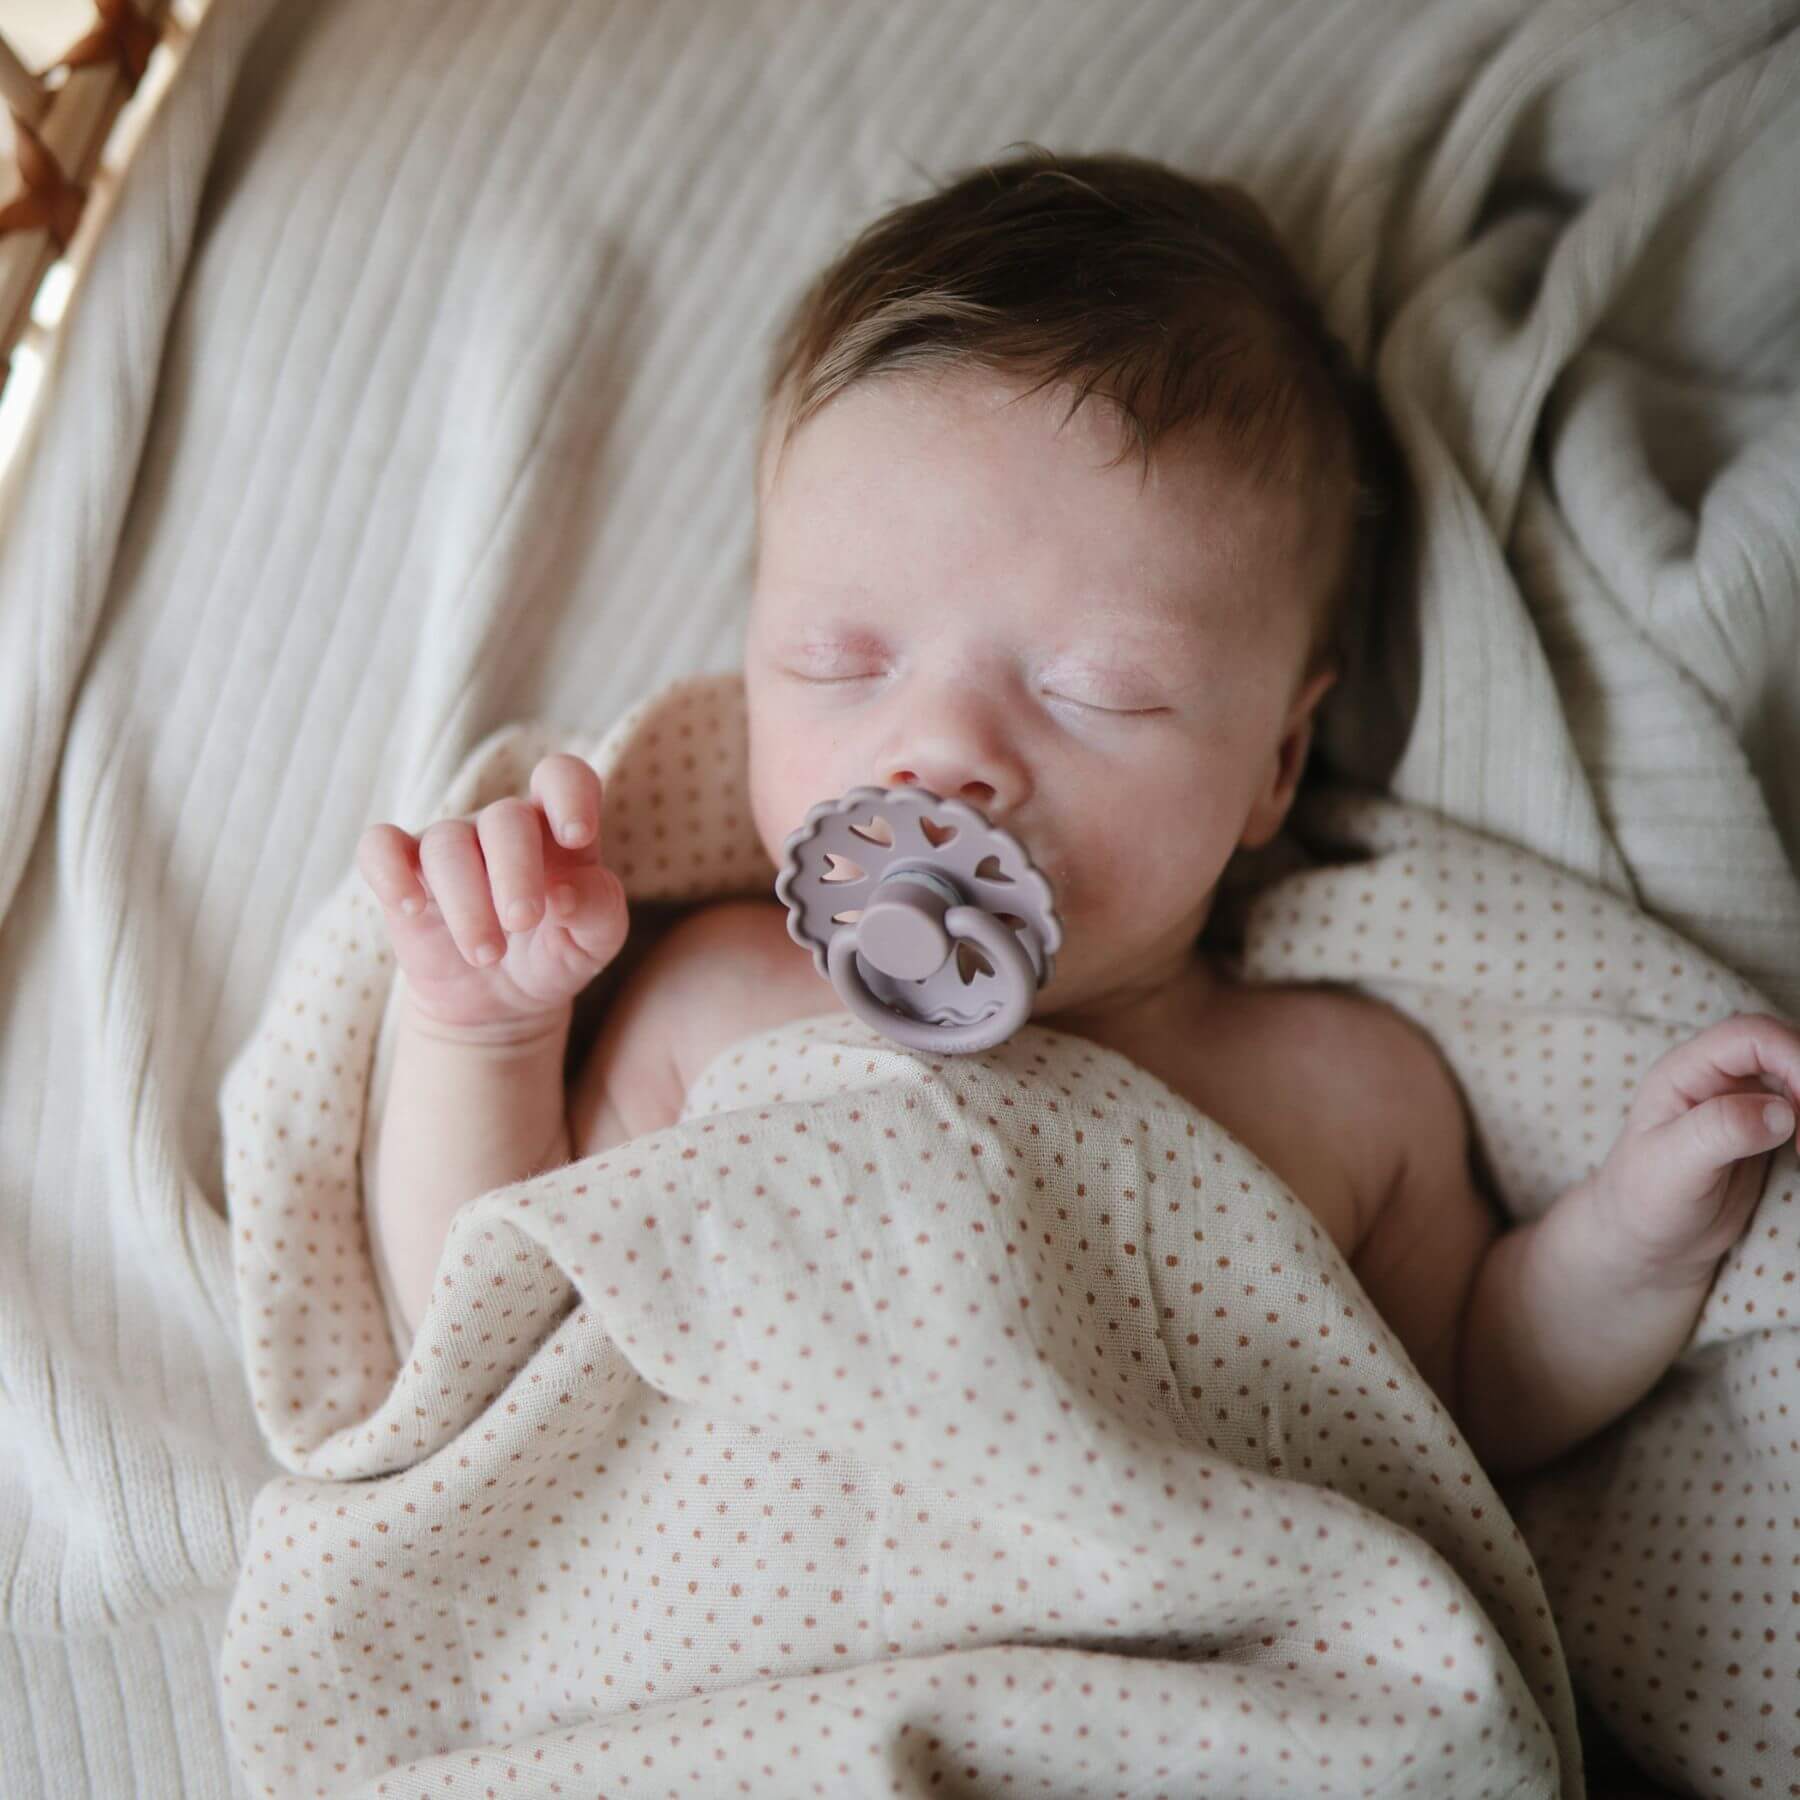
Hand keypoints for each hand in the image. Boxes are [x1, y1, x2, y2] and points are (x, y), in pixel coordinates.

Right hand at [356, 753, 628, 1033]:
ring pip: (447, 844)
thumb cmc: (555, 952)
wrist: (502, 1001)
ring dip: (466, 901)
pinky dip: (389, 871)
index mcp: (556, 830)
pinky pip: (380, 847)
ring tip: (486, 954)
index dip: (570, 796)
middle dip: (515, 872)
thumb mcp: (595, 941)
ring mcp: (450, 844)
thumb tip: (564, 893)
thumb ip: (597, 908)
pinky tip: (410, 906)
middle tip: (522, 922)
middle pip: (505, 819)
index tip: (577, 838)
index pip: (562, 778)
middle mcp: (502, 827)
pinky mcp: (403, 871)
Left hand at [1588, 1011, 1798, 1287]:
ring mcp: (1746, 1102)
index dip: (1793, 1056)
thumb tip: (1782, 1112)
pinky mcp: (1767, 1130)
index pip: (1750, 1036)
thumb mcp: (1671, 1167)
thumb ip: (1719, 1132)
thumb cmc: (1642, 1200)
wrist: (1646, 1241)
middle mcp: (1718, 1078)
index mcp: (1685, 1071)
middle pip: (1786, 1050)